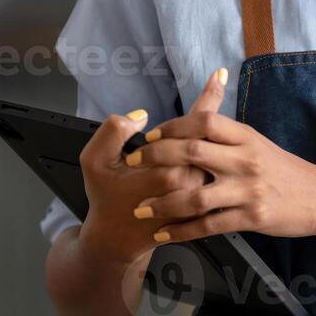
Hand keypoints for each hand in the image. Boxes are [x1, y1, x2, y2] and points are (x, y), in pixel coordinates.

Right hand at [76, 70, 223, 266]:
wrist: (117, 240)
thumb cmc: (106, 198)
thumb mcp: (94, 163)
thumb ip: (111, 134)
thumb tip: (139, 116)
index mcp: (165, 169)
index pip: (195, 125)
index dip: (207, 98)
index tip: (220, 75)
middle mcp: (188, 183)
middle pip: (210, 139)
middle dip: (209, 120)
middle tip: (207, 101)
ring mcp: (199, 198)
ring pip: (216, 158)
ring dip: (216, 141)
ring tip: (210, 130)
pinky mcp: (202, 210)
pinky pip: (217, 178)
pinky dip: (217, 161)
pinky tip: (212, 151)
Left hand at [128, 69, 315, 243]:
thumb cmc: (282, 168)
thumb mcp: (257, 140)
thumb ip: (228, 124)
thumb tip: (213, 79)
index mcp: (245, 136)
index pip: (205, 121)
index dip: (173, 126)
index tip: (148, 135)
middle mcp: (245, 159)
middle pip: (193, 152)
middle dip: (156, 158)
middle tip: (130, 165)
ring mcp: (248, 189)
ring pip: (196, 195)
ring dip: (162, 202)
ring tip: (139, 208)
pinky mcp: (251, 218)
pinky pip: (209, 225)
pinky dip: (182, 231)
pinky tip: (163, 233)